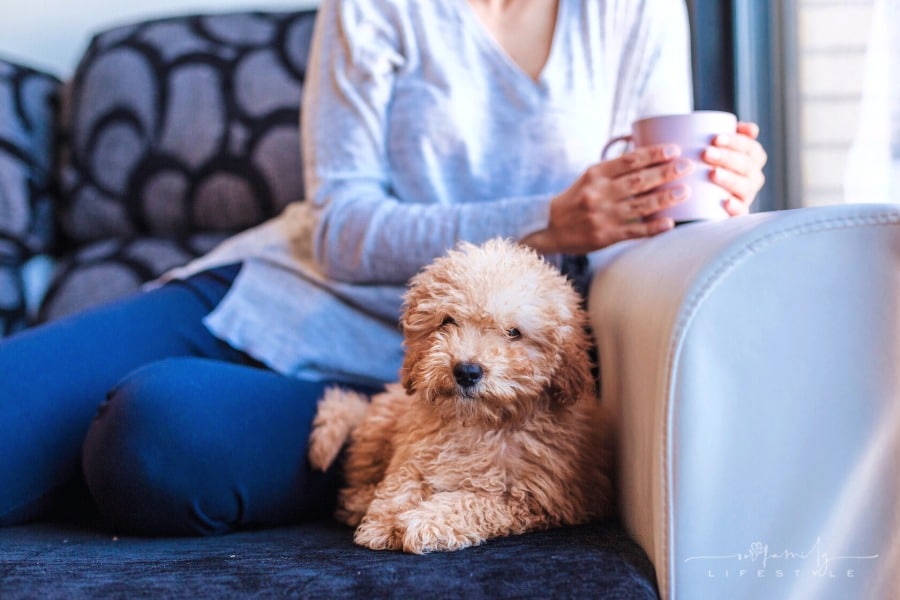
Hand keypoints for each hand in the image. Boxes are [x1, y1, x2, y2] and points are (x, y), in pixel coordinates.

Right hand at [523, 144, 691, 254]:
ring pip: (641, 206)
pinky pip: (635, 231)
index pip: (629, 160)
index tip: (674, 150)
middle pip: (639, 180)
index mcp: (595, 175)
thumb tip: (648, 156)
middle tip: (687, 166)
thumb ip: (614, 170)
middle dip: (666, 172)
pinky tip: (670, 223)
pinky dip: (653, 228)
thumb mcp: (589, 178)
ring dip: (666, 198)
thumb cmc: (575, 200)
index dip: (654, 154)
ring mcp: (603, 216)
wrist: (550, 228)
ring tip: (685, 192)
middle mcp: (599, 194)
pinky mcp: (606, 236)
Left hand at [703, 121, 767, 215]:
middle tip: (706, 153)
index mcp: (751, 159)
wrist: (691, 199)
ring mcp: (745, 196)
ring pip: (745, 186)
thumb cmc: (702, 164)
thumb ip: (725, 133)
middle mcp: (752, 177)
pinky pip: (741, 212)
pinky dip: (736, 207)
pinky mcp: (736, 214)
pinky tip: (726, 202)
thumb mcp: (710, 147)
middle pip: (746, 165)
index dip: (735, 141)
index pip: (750, 148)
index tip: (715, 137)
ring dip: (730, 178)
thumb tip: (750, 129)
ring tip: (713, 173)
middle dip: (727, 157)